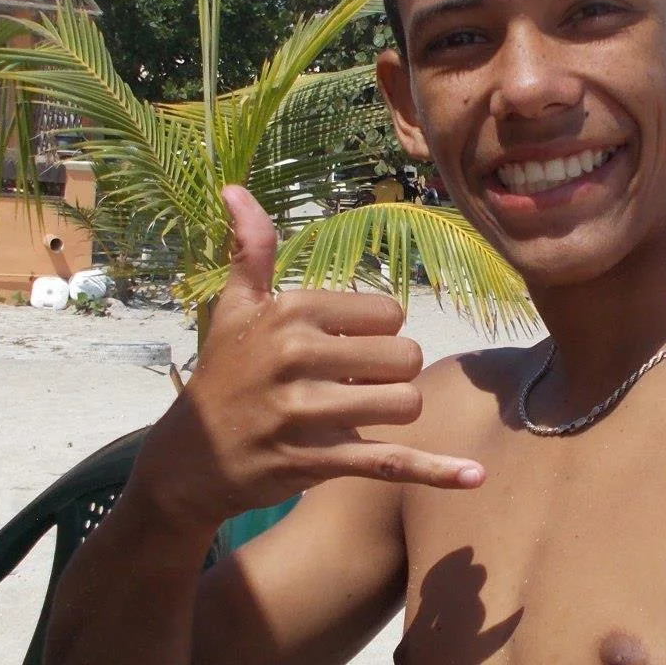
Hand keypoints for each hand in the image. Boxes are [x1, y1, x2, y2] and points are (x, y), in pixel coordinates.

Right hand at [129, 186, 484, 531]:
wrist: (190, 459)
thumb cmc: (224, 376)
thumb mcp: (234, 309)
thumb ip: (251, 249)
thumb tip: (236, 188)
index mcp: (289, 312)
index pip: (389, 313)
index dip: (380, 335)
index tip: (346, 350)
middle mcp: (296, 356)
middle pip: (405, 358)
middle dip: (393, 374)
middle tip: (358, 385)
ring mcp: (305, 412)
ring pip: (405, 404)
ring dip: (395, 411)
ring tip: (362, 413)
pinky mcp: (316, 460)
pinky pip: (390, 462)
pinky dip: (436, 470)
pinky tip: (475, 476)